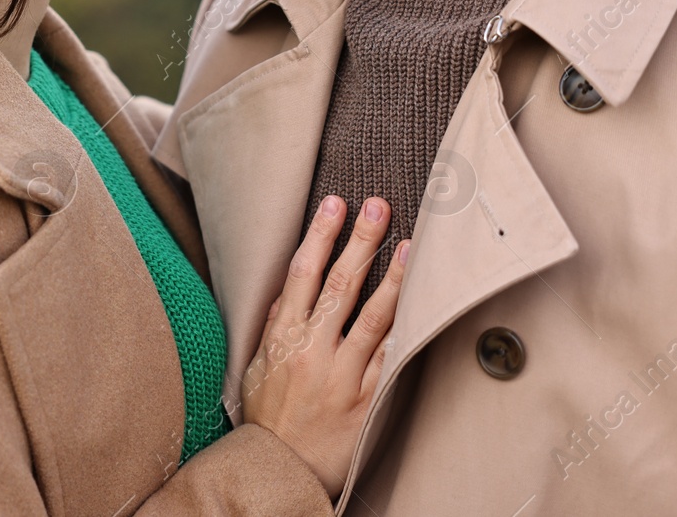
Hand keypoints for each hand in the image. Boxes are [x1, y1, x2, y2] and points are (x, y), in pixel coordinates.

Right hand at [241, 194, 409, 498]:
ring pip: (372, 318)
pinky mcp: (367, 402)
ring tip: (409, 245)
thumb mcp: (257, 367)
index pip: (302, 274)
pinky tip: (420, 305)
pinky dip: (405, 330)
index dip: (320, 235)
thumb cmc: (268, 418)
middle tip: (378, 205)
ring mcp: (341, 377)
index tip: (335, 203)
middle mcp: (312, 352)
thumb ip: (275, 324)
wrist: (278, 473)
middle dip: (359, 241)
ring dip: (392, 278)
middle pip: (339, 285)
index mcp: (282, 339)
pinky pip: (390, 359)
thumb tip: (292, 287)